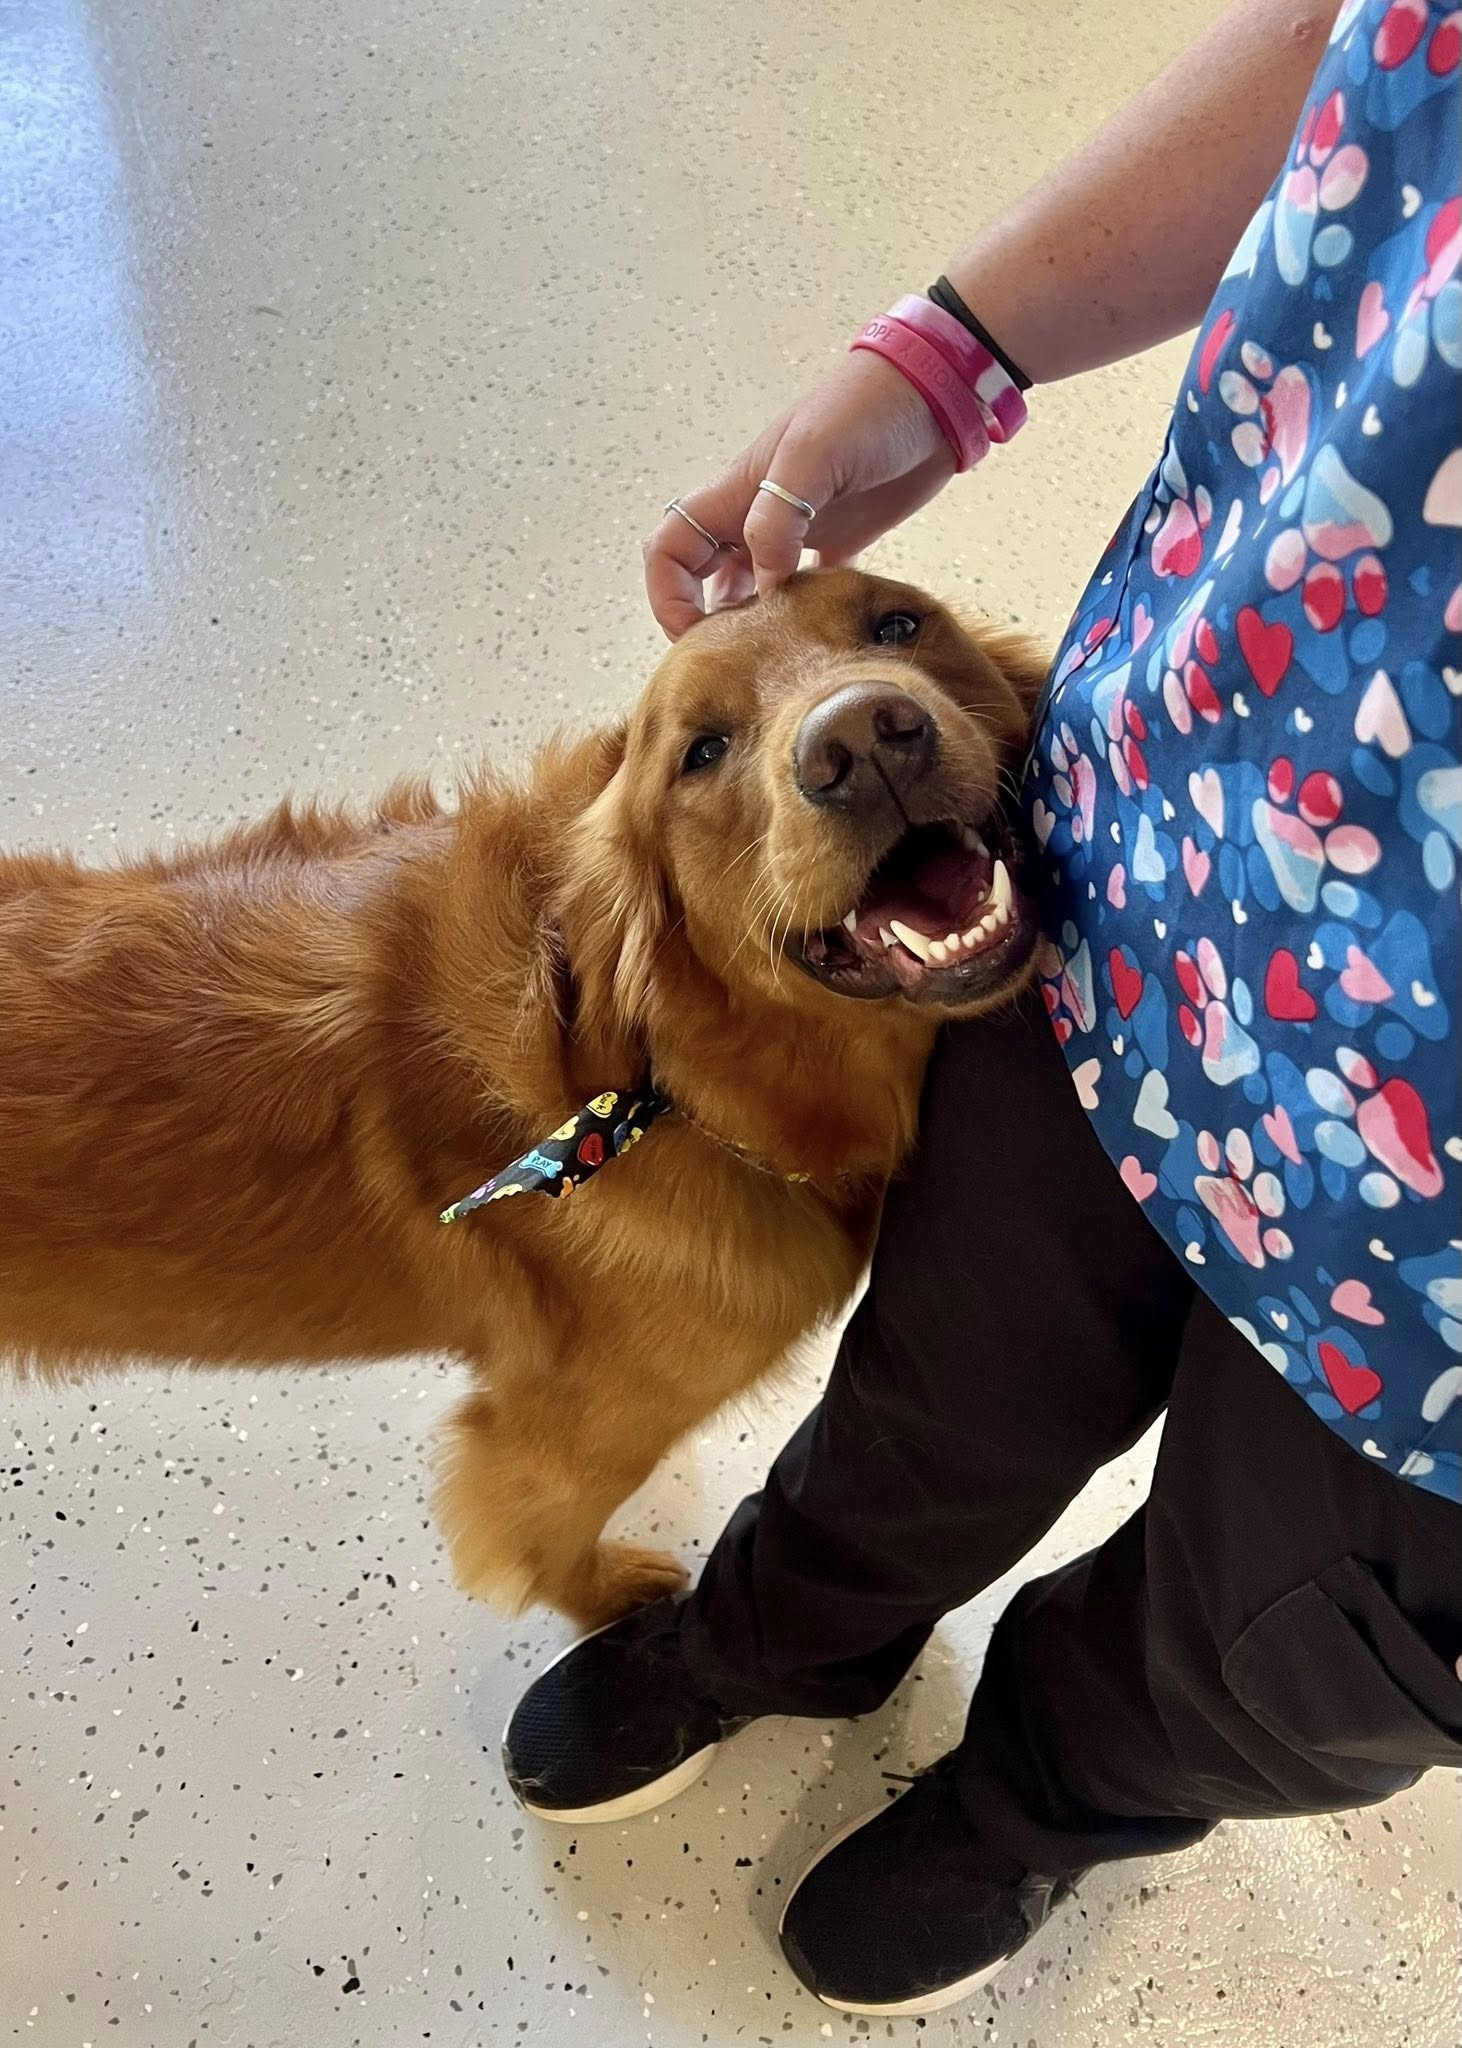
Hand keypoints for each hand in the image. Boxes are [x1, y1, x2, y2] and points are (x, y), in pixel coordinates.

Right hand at [644, 350, 954, 638]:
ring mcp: (799, 529)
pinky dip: (806, 615)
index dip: (668, 596)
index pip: (670, 549)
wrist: (932, 395)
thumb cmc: (867, 409)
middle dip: (704, 622)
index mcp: (738, 493)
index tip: (698, 637)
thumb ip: (779, 520)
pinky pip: (808, 588)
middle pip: (702, 576)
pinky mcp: (841, 541)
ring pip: (752, 586)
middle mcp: (758, 515)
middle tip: (734, 664)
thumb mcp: (813, 455)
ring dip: (754, 623)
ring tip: (775, 660)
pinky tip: (820, 640)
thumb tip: (763, 590)